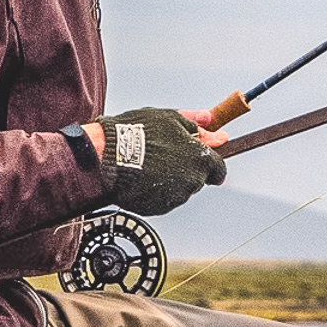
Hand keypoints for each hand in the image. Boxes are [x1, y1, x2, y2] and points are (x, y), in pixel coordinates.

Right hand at [88, 107, 227, 216]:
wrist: (108, 157)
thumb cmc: (138, 134)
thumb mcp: (168, 118)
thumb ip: (194, 122)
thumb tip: (210, 120)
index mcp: (199, 160)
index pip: (218, 169)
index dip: (211, 164)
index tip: (203, 161)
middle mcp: (191, 181)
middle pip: (198, 178)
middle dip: (187, 169)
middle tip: (165, 155)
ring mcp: (175, 197)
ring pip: (180, 189)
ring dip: (171, 179)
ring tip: (150, 165)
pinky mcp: (158, 207)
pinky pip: (163, 199)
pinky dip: (157, 190)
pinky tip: (143, 177)